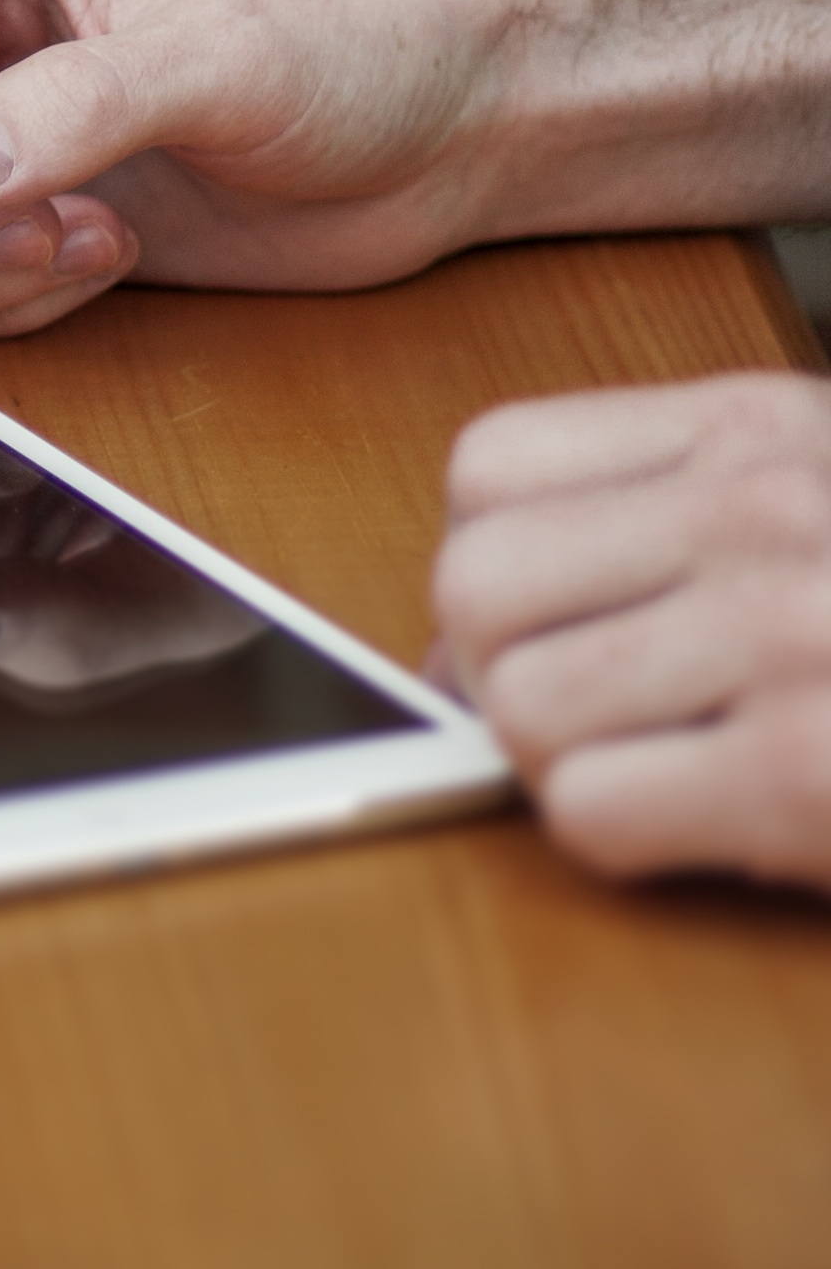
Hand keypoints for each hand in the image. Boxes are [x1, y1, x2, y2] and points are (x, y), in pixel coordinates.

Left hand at [432, 373, 830, 893]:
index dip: (495, 565)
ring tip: (676, 770)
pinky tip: (723, 825)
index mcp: (760, 430)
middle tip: (600, 723)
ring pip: (516, 704)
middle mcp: (762, 514)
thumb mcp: (821, 504)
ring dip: (568, 763)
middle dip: (508, 673)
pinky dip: (626, 838)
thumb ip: (672, 523)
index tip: (553, 625)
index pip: (489, 471)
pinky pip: (587, 809)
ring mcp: (788, 638)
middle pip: (476, 588)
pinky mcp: (807, 775)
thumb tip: (471, 633)